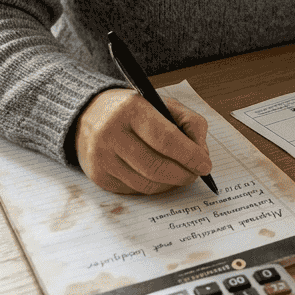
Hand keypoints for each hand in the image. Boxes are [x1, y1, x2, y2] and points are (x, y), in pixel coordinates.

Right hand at [74, 88, 212, 193]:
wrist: (89, 115)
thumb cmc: (133, 110)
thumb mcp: (162, 104)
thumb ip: (189, 122)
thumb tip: (202, 153)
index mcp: (130, 109)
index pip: (166, 139)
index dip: (190, 156)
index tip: (205, 165)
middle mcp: (111, 134)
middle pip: (156, 167)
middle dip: (184, 174)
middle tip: (196, 174)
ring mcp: (102, 158)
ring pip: (146, 184)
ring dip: (170, 184)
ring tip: (180, 175)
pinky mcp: (99, 176)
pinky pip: (134, 191)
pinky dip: (153, 188)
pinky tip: (159, 177)